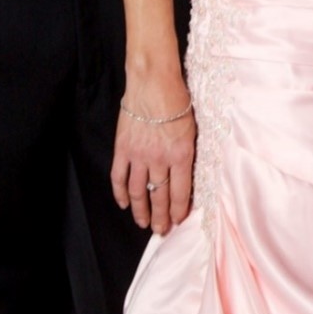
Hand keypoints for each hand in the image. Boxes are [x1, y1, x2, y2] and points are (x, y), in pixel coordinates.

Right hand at [109, 78, 194, 235]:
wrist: (153, 83)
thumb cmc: (178, 101)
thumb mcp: (193, 129)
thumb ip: (188, 153)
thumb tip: (186, 175)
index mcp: (181, 155)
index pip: (180, 192)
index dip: (179, 210)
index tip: (179, 221)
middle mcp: (159, 160)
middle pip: (159, 196)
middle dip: (161, 217)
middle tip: (161, 231)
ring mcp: (138, 156)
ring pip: (138, 192)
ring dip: (140, 210)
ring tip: (144, 223)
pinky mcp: (122, 149)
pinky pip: (119, 177)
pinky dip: (120, 193)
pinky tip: (123, 203)